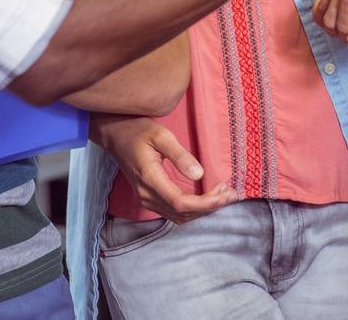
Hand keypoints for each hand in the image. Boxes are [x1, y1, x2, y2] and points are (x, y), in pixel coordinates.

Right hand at [91, 116, 236, 223]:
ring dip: (202, 210)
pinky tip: (206, 198)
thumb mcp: (161, 136)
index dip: (206, 203)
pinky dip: (192, 209)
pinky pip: (173, 212)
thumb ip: (179, 155)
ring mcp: (146, 199)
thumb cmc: (138, 130)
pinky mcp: (148, 198)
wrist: (115, 134)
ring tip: (223, 196)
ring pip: (178, 216)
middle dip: (210, 207)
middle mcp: (146, 195)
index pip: (181, 203)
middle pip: (182, 213)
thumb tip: (199, 174)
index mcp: (150, 179)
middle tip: (231, 193)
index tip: (225, 193)